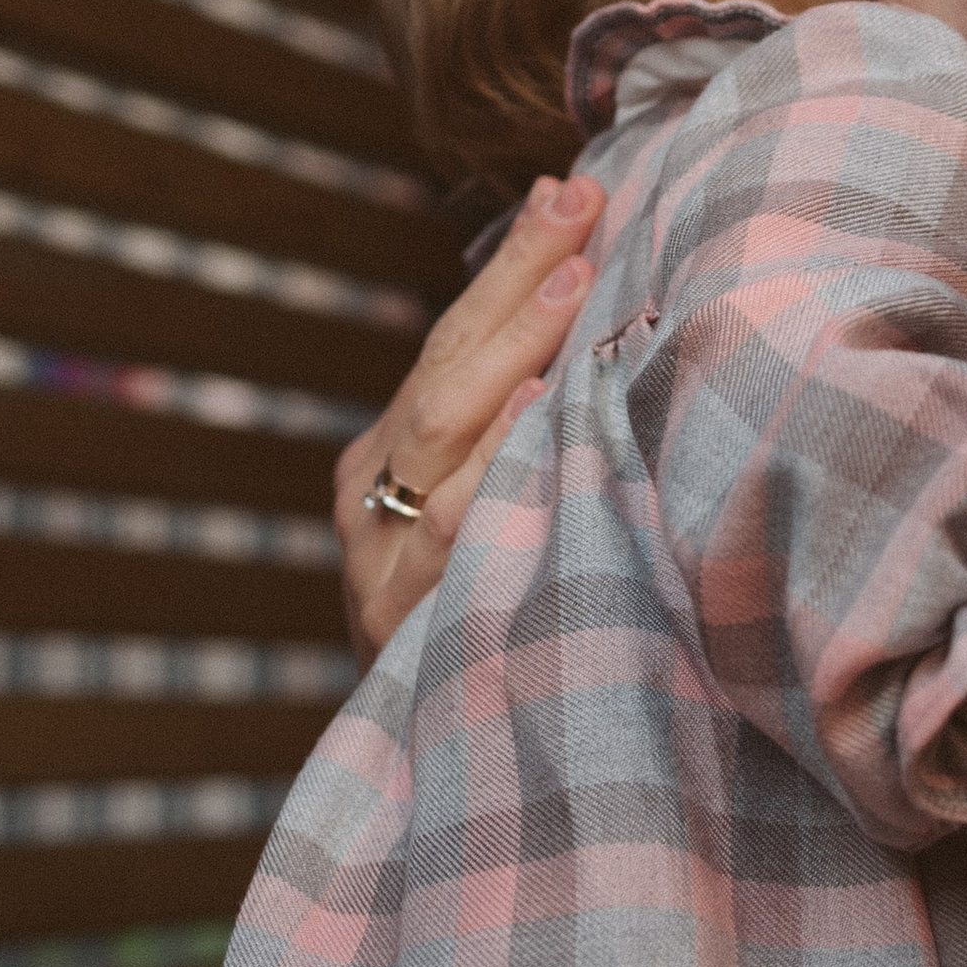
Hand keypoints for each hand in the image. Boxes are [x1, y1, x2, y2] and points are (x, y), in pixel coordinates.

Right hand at [334, 172, 603, 663]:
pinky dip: (495, 468)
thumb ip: (511, 431)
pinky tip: (538, 416)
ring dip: (512, 352)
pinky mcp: (412, 626)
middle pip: (446, 370)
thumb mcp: (482, 520)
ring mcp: (384, 566)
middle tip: (583, 206)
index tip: (568, 188)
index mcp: (381, 462)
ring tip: (572, 282)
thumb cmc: (488, 623)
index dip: (507, 267)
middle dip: (514, 282)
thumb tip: (595, 294)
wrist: (441, 778)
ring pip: (446, 438)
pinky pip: (455, 535)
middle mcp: (370, 504)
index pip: (448, 342)